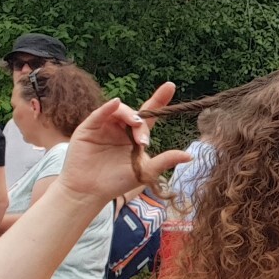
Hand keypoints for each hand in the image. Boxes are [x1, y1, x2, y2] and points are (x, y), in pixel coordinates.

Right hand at [56, 83, 191, 204]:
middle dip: (142, 123)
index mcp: (135, 136)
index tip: (170, 86)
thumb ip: (164, 161)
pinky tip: (115, 104)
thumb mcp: (144, 171)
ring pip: (118, 109)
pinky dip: (108, 108)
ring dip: (129, 115)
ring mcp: (104, 126)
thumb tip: (190, 156)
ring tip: (135, 127)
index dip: (159, 99)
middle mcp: (120, 128)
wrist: (90, 192)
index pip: (149, 114)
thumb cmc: (116, 182)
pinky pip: (99, 114)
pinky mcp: (88, 128)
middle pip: (135, 114)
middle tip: (143, 141)